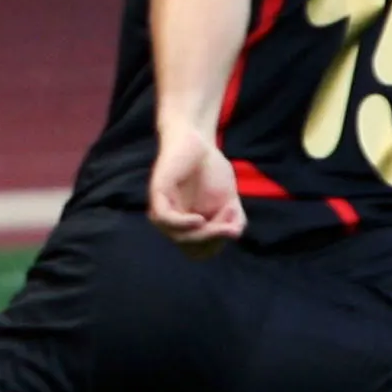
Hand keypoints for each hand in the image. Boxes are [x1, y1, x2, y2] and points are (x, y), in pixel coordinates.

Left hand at [147, 127, 244, 257]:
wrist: (198, 140)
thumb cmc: (211, 169)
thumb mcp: (230, 199)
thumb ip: (234, 219)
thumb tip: (233, 235)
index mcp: (187, 226)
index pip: (201, 251)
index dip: (218, 245)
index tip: (233, 225)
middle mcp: (173, 222)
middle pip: (192, 248)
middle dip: (215, 239)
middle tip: (231, 220)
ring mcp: (163, 209)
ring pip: (180, 237)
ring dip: (205, 232)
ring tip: (223, 214)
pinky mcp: (157, 194)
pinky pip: (166, 219)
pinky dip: (183, 224)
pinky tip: (200, 220)